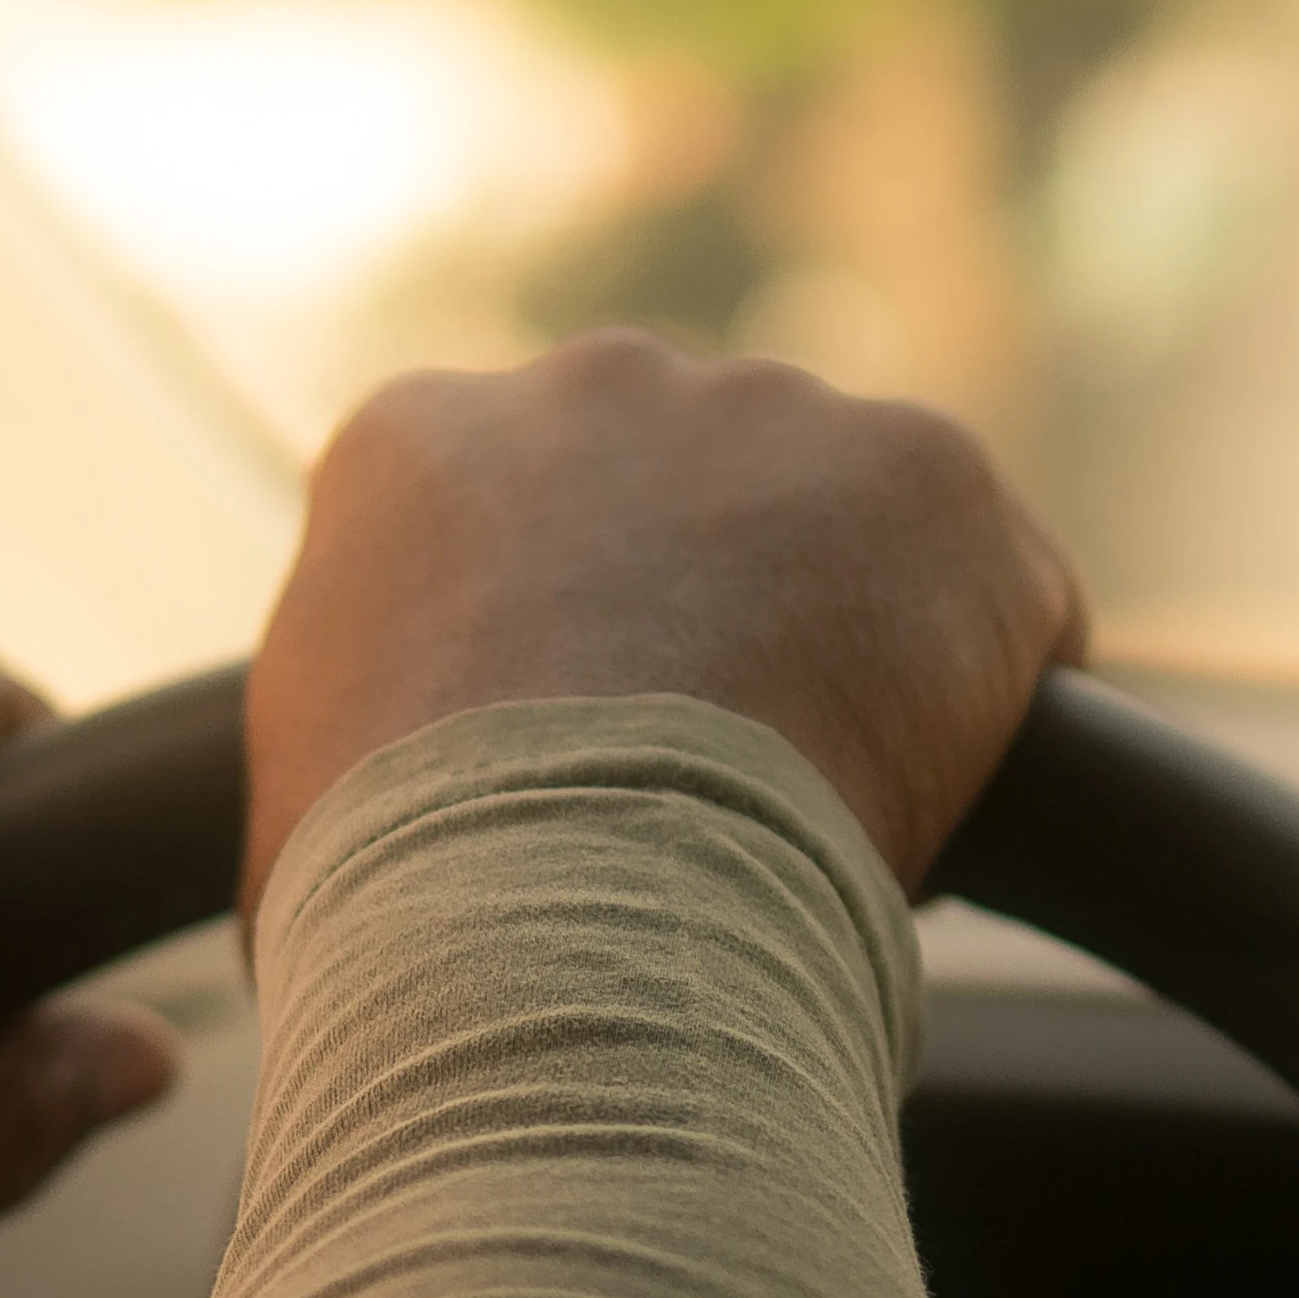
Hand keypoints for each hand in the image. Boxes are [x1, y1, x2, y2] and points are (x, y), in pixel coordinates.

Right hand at [244, 331, 1084, 912]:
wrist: (552, 911)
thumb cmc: (398, 906)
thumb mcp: (299, 809)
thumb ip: (356, 751)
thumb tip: (364, 852)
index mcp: (416, 444)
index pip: (523, 520)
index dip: (579, 650)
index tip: (602, 758)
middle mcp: (591, 386)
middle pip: (695, 495)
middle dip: (724, 616)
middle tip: (725, 787)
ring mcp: (770, 413)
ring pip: (851, 529)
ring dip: (857, 644)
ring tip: (831, 810)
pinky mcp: (928, 474)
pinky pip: (999, 589)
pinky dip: (995, 694)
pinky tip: (949, 803)